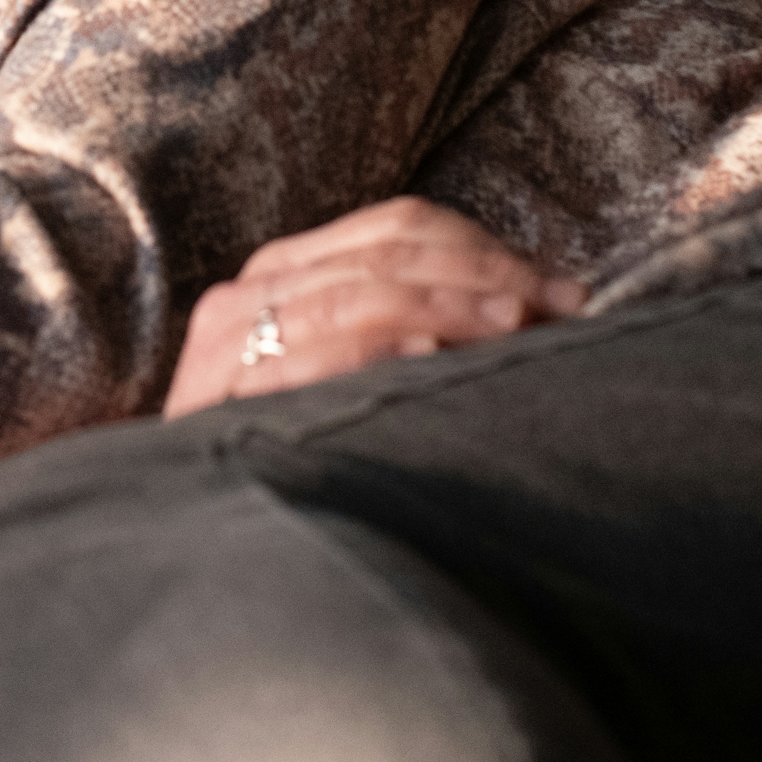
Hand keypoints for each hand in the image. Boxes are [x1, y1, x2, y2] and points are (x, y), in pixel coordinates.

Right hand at [163, 197, 582, 417]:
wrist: (195, 535)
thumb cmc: (297, 454)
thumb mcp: (362, 374)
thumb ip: (427, 327)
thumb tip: (555, 304)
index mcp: (286, 269)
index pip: (397, 226)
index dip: (487, 249)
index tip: (565, 293)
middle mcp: (249, 289)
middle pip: (383, 255)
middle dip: (478, 277)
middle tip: (551, 311)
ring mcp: (225, 338)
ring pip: (354, 296)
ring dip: (443, 306)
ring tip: (511, 330)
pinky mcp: (214, 392)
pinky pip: (308, 357)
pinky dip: (375, 349)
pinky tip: (430, 359)